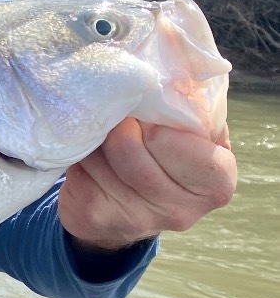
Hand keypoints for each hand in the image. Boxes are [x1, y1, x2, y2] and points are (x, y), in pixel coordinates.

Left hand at [58, 117, 236, 251]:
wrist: (126, 210)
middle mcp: (182, 210)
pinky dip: (80, 151)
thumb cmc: (166, 158)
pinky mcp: (96, 217)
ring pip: (101, 156)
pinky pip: (80, 169)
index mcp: (217, 183)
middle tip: (116, 112)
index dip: (155, 119)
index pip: (176, 141)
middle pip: (129, 147)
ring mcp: (138, 219)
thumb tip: (169, 78)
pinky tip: (88, 151)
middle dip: (118, 123)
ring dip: (97, 135)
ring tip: (102, 129)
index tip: (146, 111)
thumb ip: (191, 111)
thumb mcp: (193, 135)